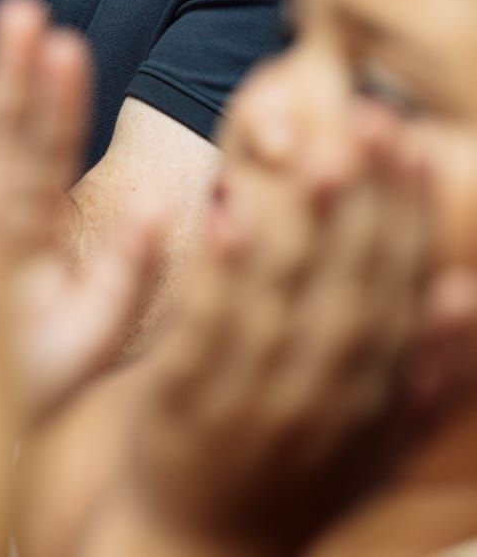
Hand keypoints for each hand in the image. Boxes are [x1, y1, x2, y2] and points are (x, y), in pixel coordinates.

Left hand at [130, 108, 476, 556]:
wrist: (202, 551)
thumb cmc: (297, 478)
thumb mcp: (377, 441)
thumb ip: (423, 373)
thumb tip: (463, 291)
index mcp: (369, 393)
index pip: (394, 288)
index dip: (404, 213)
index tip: (409, 140)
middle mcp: (321, 393)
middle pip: (348, 284)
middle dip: (363, 200)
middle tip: (369, 117)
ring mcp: (252, 397)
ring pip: (285, 299)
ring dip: (302, 225)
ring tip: (316, 149)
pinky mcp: (182, 401)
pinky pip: (205, 331)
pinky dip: (218, 276)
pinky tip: (226, 215)